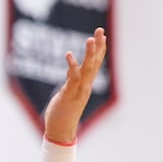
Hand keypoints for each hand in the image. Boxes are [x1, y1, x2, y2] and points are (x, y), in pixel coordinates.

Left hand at [42, 27, 106, 143]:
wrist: (61, 131)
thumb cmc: (63, 113)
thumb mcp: (68, 93)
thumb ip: (71, 82)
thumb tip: (72, 72)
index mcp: (85, 85)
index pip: (95, 64)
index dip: (99, 49)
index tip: (102, 35)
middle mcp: (85, 86)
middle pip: (94, 63)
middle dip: (98, 46)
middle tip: (100, 30)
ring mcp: (78, 91)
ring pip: (87, 69)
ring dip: (89, 54)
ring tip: (91, 38)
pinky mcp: (69, 95)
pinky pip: (72, 79)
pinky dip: (72, 66)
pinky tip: (68, 54)